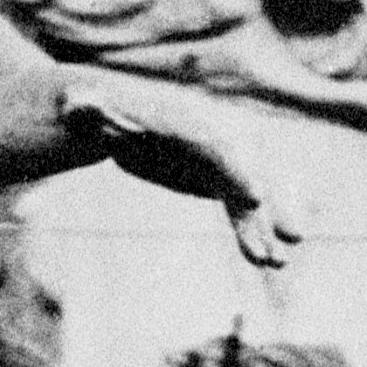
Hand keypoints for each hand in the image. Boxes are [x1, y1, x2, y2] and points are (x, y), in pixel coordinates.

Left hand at [70, 74, 289, 269]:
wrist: (105, 115)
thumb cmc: (91, 109)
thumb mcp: (82, 105)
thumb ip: (82, 106)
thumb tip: (74, 104)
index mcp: (186, 120)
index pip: (221, 146)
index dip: (239, 170)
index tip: (254, 197)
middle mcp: (213, 136)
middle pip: (252, 170)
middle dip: (274, 202)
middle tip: (293, 236)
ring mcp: (217, 160)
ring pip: (253, 195)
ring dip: (269, 228)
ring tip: (277, 263)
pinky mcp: (214, 180)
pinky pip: (239, 209)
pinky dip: (252, 233)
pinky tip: (261, 261)